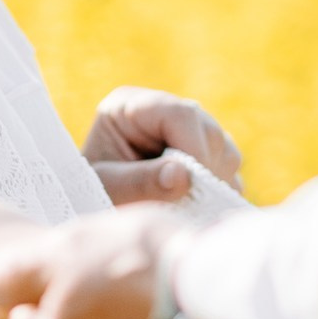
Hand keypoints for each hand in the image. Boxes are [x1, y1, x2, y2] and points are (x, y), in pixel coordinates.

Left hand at [83, 86, 243, 203]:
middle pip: (209, 131)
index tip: (192, 187)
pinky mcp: (200, 154)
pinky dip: (218, 190)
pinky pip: (228, 168)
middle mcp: (164, 112)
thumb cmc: (89, 196)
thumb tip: (184, 176)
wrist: (91, 211)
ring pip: (225, 150)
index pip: (180, 114)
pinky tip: (193, 207)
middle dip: (204, 171)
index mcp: (132, 107)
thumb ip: (141, 182)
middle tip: (186, 206)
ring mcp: (185, 132)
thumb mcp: (107, 189)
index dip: (194, 148)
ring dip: (213, 182)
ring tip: (184, 208)